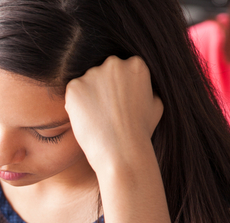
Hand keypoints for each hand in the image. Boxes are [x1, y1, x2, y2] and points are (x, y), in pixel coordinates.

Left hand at [64, 56, 162, 176]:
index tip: (120, 104)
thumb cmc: (141, 132)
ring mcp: (92, 73)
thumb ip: (147, 88)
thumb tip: (142, 85)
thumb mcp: (156, 105)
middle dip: (103, 88)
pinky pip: (73, 93)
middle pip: (104, 72)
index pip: (123, 69)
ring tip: (98, 119)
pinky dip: (76, 105)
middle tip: (107, 112)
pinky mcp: (74, 86)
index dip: (120, 88)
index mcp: (136, 64)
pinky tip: (87, 120)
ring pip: (87, 83)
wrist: (121, 151)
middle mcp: (114, 63)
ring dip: (89, 97)